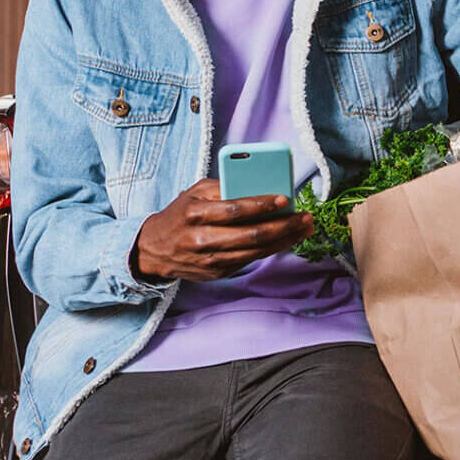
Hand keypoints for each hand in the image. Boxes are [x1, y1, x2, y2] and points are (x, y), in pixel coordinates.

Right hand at [130, 178, 313, 282]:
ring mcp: (211, 260)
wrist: (154, 250)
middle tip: (305, 217)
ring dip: (284, 240)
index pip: (234, 209)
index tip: (284, 200)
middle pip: (251, 234)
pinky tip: (286, 239)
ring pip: (255, 251)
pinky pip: (250, 260)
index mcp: (196, 214)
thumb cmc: (179, 215)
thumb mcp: (193, 192)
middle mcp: (203, 239)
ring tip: (304, 229)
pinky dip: (271, 249)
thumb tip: (258, 186)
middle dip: (283, 226)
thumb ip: (222, 186)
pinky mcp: (217, 273)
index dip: (261, 205)